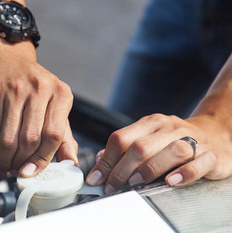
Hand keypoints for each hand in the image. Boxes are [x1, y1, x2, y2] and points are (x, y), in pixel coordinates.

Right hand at [0, 35, 77, 176]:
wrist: (7, 56)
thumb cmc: (35, 85)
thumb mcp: (55, 103)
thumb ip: (64, 134)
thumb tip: (71, 162)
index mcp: (61, 93)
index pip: (54, 134)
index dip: (43, 158)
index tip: (33, 171)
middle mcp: (39, 90)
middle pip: (30, 139)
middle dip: (23, 162)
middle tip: (19, 172)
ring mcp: (14, 91)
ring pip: (10, 139)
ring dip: (7, 160)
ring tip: (7, 167)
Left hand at [86, 113, 231, 192]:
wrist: (215, 132)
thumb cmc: (174, 139)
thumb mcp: (148, 137)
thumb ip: (125, 147)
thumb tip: (99, 160)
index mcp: (151, 123)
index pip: (121, 138)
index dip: (105, 160)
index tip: (96, 178)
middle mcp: (169, 128)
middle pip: (140, 147)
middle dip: (121, 170)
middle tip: (112, 187)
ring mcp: (192, 139)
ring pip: (169, 152)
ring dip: (148, 170)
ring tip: (134, 183)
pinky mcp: (211, 154)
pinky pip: (198, 163)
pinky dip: (184, 173)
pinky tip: (171, 181)